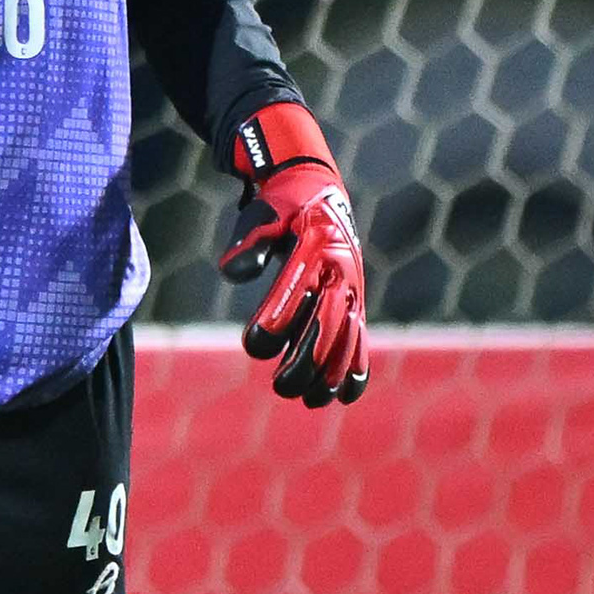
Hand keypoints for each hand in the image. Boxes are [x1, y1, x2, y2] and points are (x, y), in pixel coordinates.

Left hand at [219, 103, 369, 408]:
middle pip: (329, 323)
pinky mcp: (354, 301)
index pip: (298, 287)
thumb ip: (252, 241)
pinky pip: (360, 337)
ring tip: (311, 401)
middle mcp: (341, 270)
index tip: (254, 343)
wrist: (317, 193)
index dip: (278, 317)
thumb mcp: (264, 214)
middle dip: (307, 359)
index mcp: (318, 245)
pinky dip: (355, 365)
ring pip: (348, 338)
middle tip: (281, 387)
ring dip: (332, 373)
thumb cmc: (283, 206)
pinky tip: (344, 396)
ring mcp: (352, 288)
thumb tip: (234, 271)